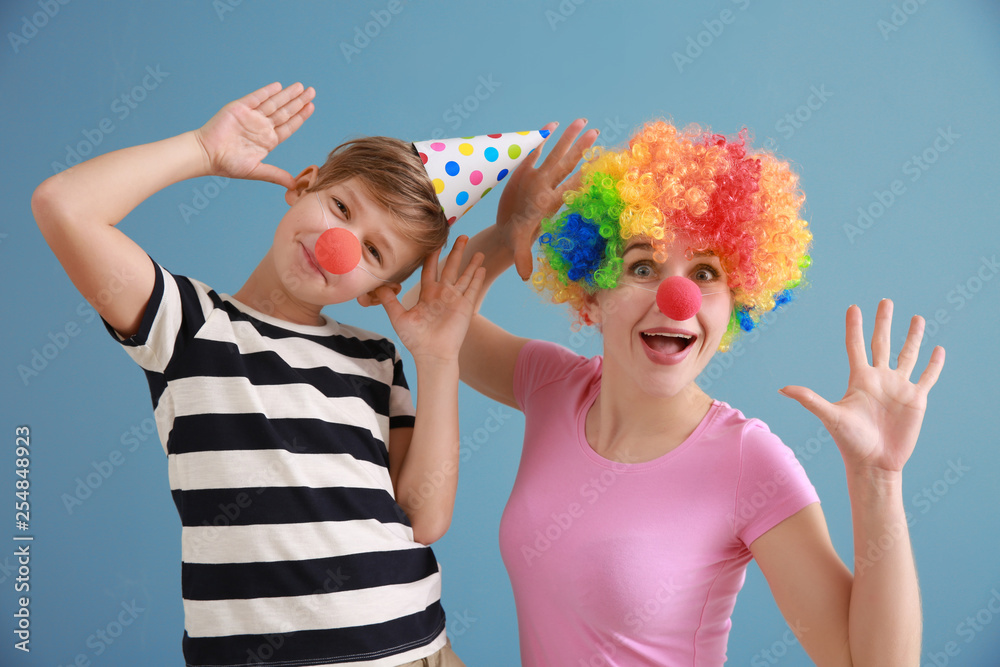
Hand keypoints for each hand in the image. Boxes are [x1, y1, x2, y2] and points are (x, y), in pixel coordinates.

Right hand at [193, 82, 314, 188]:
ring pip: (273, 103)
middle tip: (312, 91)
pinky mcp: (240, 108)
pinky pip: (256, 97)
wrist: (206, 154)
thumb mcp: (257, 171)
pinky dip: (267, 91)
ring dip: (287, 94)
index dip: (300, 117)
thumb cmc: (228, 164)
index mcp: (267, 140)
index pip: (288, 126)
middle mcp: (262, 126)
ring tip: (301, 86)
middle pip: (285, 112)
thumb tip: (295, 186)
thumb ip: (276, 175)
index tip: (311, 107)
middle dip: (298, 102)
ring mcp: (251, 116)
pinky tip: (278, 86)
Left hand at [377, 236, 485, 362]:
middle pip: (450, 267)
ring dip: (471, 263)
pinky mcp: (465, 306)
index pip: (430, 269)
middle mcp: (442, 294)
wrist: (432, 354)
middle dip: (456, 251)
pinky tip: (482, 266)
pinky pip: (472, 288)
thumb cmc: (415, 339)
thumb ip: (390, 300)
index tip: (435, 240)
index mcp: (428, 294)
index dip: (432, 255)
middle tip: (461, 235)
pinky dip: (477, 277)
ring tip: (477, 249)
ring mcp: (455, 299)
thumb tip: (378, 285)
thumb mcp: (398, 316)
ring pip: (464, 276)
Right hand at [496, 118, 599, 279]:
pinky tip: (552, 125)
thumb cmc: (516, 238)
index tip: (597, 165)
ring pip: (556, 154)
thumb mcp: (519, 246)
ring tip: (583, 122)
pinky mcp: (525, 171)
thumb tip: (523, 277)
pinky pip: (536, 151)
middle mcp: (547, 187)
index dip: (583, 176)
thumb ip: (522, 258)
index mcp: (548, 201)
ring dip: (568, 138)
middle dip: (581, 149)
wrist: (509, 229)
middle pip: (567, 164)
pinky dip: (543, 138)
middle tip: (597, 133)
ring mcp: (538, 177)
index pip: (570, 186)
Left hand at [780, 300, 945, 473]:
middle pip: (882, 343)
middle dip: (884, 322)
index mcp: (859, 379)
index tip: (853, 307)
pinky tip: (939, 349)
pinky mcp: (916, 399)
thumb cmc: (850, 441)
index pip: (856, 345)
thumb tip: (782, 388)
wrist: (873, 463)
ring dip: (912, 337)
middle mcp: (879, 379)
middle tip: (886, 301)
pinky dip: (934, 364)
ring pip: (907, 355)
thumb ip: (809, 399)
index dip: (854, 327)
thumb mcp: (830, 416)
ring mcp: (898, 388)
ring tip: (916, 318)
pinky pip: (927, 377)